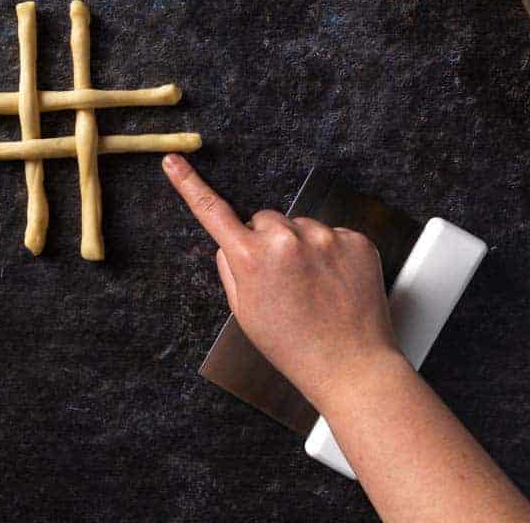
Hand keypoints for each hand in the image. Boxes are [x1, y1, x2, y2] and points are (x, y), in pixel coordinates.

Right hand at [162, 154, 403, 408]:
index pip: (212, 212)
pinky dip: (331, 253)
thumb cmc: (294, 346)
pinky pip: (333, 234)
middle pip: (265, 220)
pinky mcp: (356, 240)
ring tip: (313, 287)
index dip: (189, 184)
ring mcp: (325, 237)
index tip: (173, 162)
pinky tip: (334, 284)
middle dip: (267, 240)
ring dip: (302, 247)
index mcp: (251, 259)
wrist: (351, 366)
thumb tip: (229, 242)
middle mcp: (286, 240)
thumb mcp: (245, 313)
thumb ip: (231, 269)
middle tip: (282, 280)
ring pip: (301, 227)